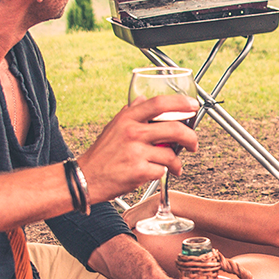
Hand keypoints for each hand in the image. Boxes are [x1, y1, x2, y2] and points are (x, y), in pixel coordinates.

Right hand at [77, 95, 198, 203]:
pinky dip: (161, 174)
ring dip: (176, 163)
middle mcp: (132, 132)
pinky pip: (162, 171)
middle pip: (174, 129)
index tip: (193, 106)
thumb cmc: (101, 154)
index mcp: (127, 118)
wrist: (84, 179)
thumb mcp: (113, 126)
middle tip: (193, 144)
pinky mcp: (138, 172)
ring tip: (174, 167)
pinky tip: (154, 174)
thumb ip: (130, 113)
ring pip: (171, 154)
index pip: (158, 103)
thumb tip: (143, 99)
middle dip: (191, 138)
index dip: (180, 103)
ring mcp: (135, 152)